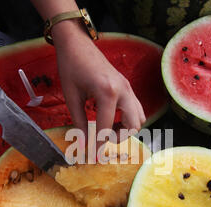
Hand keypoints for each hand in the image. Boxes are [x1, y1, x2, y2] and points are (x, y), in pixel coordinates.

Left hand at [52, 20, 145, 142]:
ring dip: (126, 129)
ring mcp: (128, 88)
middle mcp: (123, 90)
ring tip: (107, 129)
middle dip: (119, 137)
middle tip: (102, 138)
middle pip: (134, 124)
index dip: (99, 145)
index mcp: (107, 92)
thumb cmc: (71, 67)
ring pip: (139, 117)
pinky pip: (136, 108)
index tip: (93, 157)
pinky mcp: (127, 87)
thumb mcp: (71, 96)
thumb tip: (83, 144)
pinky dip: (128, 119)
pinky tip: (111, 119)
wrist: (77, 44)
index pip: (106, 127)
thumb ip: (79, 122)